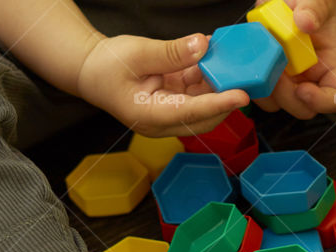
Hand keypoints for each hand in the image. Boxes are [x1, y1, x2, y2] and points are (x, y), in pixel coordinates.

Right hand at [77, 33, 249, 135]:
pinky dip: (206, 77)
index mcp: (151, 116)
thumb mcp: (137, 53)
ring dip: (217, 85)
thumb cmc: (105, 66)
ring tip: (230, 63)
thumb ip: (171, 52)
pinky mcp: (174, 103)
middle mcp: (163, 121)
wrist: (90, 70)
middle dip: (225, 96)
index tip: (242, 95)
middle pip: (204, 115)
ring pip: (203, 104)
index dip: (219, 104)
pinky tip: (213, 59)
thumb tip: (202, 45)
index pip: (191, 113)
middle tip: (245, 76)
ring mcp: (170, 113)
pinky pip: (196, 93)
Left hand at [254, 0, 335, 118]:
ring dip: (266, 87)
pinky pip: (258, 89)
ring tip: (263, 58)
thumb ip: (315, 8)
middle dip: (286, 95)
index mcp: (331, 67)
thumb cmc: (315, 3)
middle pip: (303, 108)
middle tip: (276, 69)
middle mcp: (311, 78)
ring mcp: (289, 80)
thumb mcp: (320, 0)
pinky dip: (251, 79)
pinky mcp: (269, 75)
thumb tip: (305, 21)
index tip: (303, 89)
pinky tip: (251, 57)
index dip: (322, 102)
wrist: (293, 0)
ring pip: (277, 102)